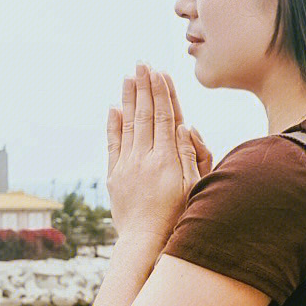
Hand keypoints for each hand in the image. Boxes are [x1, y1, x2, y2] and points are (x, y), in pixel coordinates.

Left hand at [106, 64, 201, 242]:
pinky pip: (113, 144)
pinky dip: (113, 124)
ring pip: (128, 124)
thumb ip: (188, 154)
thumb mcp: (192, 186)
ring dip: (129, 98)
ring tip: (129, 77)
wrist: (146, 242)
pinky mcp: (115, 175)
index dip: (162, 93)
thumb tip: (182, 124)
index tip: (159, 73)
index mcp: (167, 158)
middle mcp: (145, 157)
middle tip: (142, 63)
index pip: (164, 117)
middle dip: (144, 87)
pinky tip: (113, 107)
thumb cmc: (177, 217)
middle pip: (145, 115)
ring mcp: (127, 165)